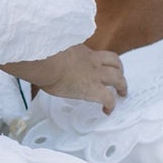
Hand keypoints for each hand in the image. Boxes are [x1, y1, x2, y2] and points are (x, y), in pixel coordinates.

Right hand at [4, 43, 127, 115]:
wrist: (45, 61)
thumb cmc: (41, 55)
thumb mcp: (51, 51)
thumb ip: (53, 55)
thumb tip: (40, 61)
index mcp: (81, 51)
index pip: (97, 54)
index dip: (104, 61)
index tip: (102, 66)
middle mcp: (92, 61)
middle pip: (115, 62)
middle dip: (120, 71)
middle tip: (120, 80)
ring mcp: (95, 74)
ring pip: (118, 78)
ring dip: (122, 86)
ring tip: (122, 94)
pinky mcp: (93, 89)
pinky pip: (108, 98)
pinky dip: (111, 105)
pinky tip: (108, 111)